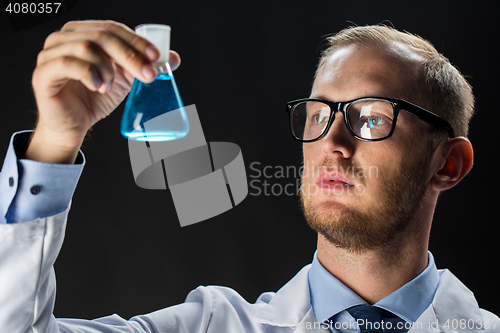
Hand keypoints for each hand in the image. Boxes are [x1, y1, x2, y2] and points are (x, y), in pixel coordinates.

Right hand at [27, 20, 180, 163]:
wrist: (74, 125)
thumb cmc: (96, 98)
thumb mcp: (125, 79)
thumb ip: (144, 65)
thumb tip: (174, 58)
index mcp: (83, 33)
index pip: (113, 28)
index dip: (136, 41)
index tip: (156, 57)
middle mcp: (64, 38)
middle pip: (102, 35)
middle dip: (130, 55)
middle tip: (148, 75)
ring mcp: (51, 53)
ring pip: (86, 47)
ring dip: (107, 67)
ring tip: (111, 86)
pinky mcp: (43, 73)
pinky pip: (67, 64)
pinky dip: (89, 74)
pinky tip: (99, 87)